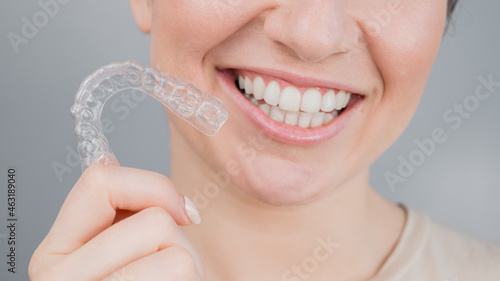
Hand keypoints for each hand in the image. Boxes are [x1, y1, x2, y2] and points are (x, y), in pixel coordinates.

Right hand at [29, 164, 203, 280]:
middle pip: (153, 222)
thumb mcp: (126, 245)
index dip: (152, 185)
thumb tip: (113, 162)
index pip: (98, 181)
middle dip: (176, 242)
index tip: (179, 210)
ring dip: (185, 266)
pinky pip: (179, 272)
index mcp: (56, 253)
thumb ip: (120, 209)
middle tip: (165, 269)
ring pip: (173, 252)